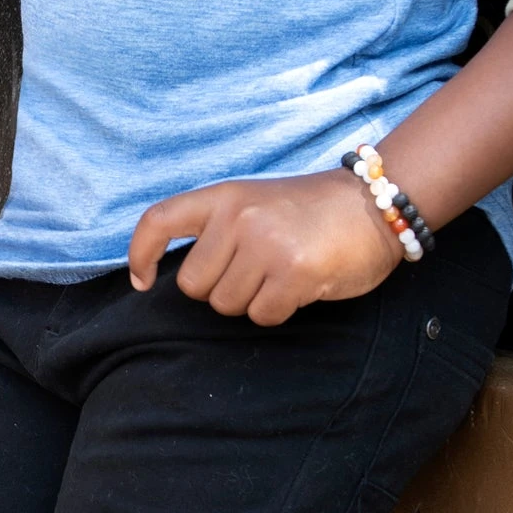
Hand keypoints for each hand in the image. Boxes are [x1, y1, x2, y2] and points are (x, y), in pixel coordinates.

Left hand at [127, 170, 401, 326]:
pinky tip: (300, 285)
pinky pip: (261, 316)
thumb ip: (219, 228)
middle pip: (194, 286)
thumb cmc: (310, 210)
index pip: (159, 220)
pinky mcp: (293, 273)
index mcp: (224, 196)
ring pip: (227, 305)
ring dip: (252, 300)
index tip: (142, 280)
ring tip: (282, 272)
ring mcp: (265, 244)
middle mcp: (238, 217)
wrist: (372, 205)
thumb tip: (180, 276)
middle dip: (220, 289)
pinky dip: (279, 310)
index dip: (140, 254)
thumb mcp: (255, 202)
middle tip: (256, 269)